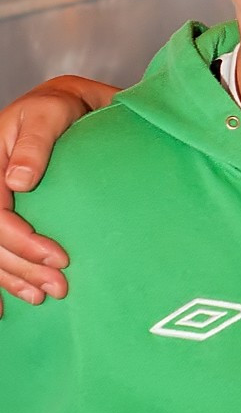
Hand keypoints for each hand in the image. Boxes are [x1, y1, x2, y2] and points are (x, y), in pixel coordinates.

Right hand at [0, 76, 117, 313]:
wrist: (64, 107)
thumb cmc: (57, 107)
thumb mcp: (48, 114)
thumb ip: (35, 145)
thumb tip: (18, 181)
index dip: (22, 241)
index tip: (59, 257)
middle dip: (23, 268)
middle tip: (61, 286)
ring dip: (15, 279)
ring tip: (44, 297)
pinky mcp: (5, 215)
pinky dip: (3, 280)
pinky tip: (8, 305)